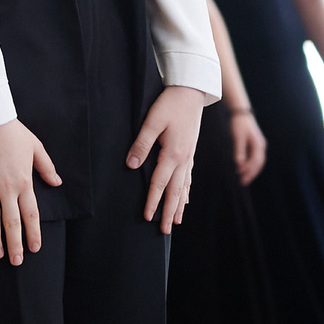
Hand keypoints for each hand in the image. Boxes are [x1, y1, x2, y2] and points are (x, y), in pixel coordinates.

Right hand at [0, 119, 60, 262]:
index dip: (33, 233)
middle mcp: (7, 189)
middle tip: (16, 261)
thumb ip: (46, 167)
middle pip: (12, 222)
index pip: (31, 214)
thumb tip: (57, 183)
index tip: (34, 248)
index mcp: (24, 182)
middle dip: (15, 243)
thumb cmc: (12, 133)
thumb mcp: (36, 148)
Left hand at [129, 86, 203, 232]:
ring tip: (176, 222)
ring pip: (184, 187)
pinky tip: (186, 199)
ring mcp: (190, 156)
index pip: (159, 184)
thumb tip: (131, 165)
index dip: (153, 201)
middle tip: (165, 231)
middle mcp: (184, 159)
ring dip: (179, 205)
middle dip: (169, 212)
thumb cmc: (169, 104)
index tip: (148, 217)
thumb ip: (141, 144)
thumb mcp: (152, 122)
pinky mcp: (191, 152)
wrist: (191, 91)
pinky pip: (189, 177)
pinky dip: (187, 191)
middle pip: (175, 192)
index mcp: (174, 154)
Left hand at [230, 110, 266, 185]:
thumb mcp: (238, 137)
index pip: (255, 161)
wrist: (241, 113)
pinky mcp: (255, 144)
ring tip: (243, 178)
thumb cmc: (239, 124)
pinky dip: (250, 165)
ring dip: (251, 171)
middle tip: (243, 182)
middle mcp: (261, 146)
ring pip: (258, 162)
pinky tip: (243, 169)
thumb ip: (239, 150)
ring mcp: (259, 145)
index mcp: (258, 144)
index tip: (240, 175)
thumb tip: (239, 163)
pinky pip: (255, 158)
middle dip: (251, 173)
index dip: (248, 169)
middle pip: (259, 164)